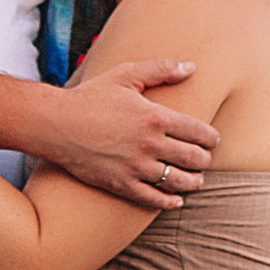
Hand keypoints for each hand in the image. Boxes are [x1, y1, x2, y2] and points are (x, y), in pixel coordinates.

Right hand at [45, 58, 220, 209]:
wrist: (56, 124)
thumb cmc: (91, 96)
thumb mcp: (126, 75)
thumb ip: (161, 69)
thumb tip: (191, 67)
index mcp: (155, 117)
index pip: (198, 131)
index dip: (211, 138)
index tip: (213, 140)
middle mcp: (150, 144)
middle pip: (192, 158)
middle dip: (204, 160)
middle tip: (205, 159)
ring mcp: (136, 167)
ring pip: (177, 181)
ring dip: (192, 182)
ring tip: (196, 180)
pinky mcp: (121, 184)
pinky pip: (152, 199)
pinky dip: (169, 202)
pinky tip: (176, 200)